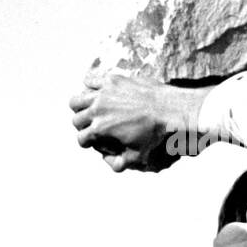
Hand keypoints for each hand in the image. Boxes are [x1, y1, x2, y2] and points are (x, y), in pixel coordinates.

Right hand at [69, 70, 189, 172]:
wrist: (170, 109)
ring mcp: (103, 93)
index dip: (86, 143)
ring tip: (90, 109)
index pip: (81, 138)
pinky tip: (98, 92)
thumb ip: (122, 163)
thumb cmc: (155, 133)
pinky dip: (90, 86)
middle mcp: (97, 110)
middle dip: (82, 126)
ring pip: (77, 100)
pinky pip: (90, 80)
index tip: (93, 141)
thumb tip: (113, 166)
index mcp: (100, 129)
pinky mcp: (111, 79)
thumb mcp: (139, 155)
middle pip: (76, 119)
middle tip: (91, 126)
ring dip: (81, 107)